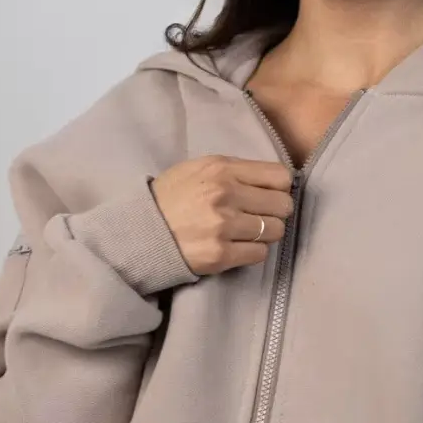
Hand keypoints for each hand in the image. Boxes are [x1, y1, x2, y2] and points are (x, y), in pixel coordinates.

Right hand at [151, 155, 293, 275]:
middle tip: (260, 217)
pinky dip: (253, 252)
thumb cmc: (171, 197)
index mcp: (222, 168)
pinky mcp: (220, 255)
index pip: (280, 176)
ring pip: (274, 231)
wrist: (140, 231)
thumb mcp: (198, 169)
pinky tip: (237, 247)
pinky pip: (260, 254)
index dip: (279, 188)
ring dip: (265, 234)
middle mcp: (226, 194)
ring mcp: (223, 226)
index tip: (269, 195)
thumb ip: (234, 170)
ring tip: (247, 233)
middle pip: (282, 205)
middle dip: (275, 212)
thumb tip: (273, 182)